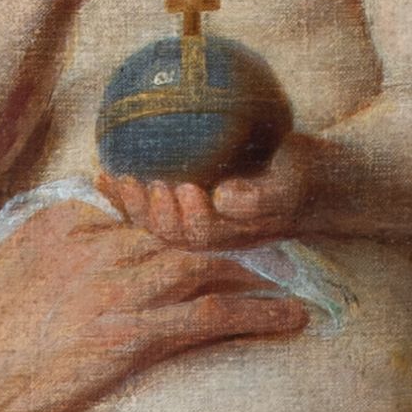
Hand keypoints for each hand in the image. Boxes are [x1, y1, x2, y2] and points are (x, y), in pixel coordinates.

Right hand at [0, 205, 312, 411]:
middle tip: (284, 247)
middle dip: (238, 237)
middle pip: (186, 229)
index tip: (226, 224)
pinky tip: (289, 320)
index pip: (147, 208)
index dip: (194, 217)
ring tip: (299, 283)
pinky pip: (207, 316)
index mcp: (68, 219)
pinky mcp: (128, 336)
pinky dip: (255, 314)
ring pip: (207, 265)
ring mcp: (115, 289)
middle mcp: (98, 245)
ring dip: (260, 272)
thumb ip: (60, 243)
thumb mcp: (13, 264)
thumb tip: (95, 235)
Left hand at [104, 148, 315, 247]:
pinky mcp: (182, 204)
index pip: (203, 236)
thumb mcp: (292, 181)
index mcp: (233, 237)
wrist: (311, 178)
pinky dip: (122, 194)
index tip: (189, 187)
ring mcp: (193, 221)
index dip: (189, 217)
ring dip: (131, 205)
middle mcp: (209, 235)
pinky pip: (147, 203)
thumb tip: (224, 198)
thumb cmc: (305, 176)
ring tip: (117, 178)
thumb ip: (263, 195)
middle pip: (170, 234)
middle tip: (150, 183)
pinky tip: (100, 174)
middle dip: (154, 213)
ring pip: (152, 223)